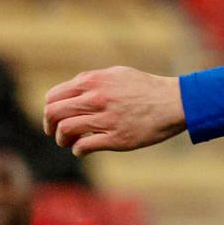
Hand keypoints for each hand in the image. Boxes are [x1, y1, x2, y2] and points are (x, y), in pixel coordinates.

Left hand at [43, 67, 186, 155]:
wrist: (173, 102)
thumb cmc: (145, 88)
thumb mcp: (116, 74)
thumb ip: (92, 81)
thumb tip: (71, 90)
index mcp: (94, 81)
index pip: (54, 96)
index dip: (50, 109)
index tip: (54, 118)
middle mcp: (96, 98)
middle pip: (53, 113)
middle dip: (50, 125)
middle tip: (56, 133)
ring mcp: (105, 119)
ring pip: (65, 130)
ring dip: (62, 139)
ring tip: (70, 142)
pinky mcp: (115, 138)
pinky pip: (83, 146)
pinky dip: (78, 150)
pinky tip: (83, 149)